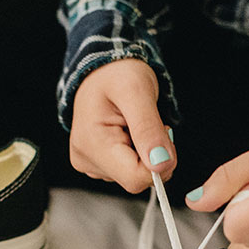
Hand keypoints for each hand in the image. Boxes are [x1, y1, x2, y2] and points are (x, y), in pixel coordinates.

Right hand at [69, 58, 174, 193]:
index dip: (159, 162)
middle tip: (150, 123)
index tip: (163, 132)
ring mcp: (90, 164)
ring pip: (135, 176)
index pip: (135, 178)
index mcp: (91, 143)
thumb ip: (148, 129)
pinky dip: (138, 153)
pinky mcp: (97, 164)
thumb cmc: (118, 73)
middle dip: (154, 155)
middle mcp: (85, 159)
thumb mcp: (137, 91)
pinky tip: (129, 132)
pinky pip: (129, 171)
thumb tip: (161, 165)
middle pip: (136, 179)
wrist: (104, 68)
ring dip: (146, 152)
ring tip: (135, 123)